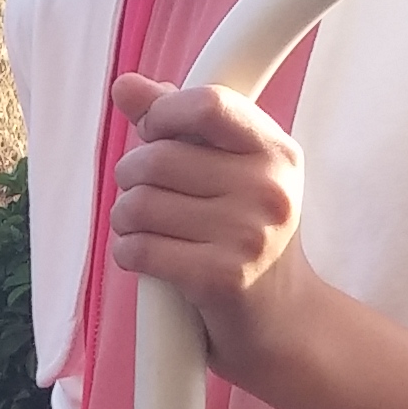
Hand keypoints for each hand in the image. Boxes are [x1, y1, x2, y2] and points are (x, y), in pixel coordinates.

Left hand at [107, 69, 319, 375]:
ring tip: (144, 229)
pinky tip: (144, 256)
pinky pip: (139, 249)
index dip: (163, 114)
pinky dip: (128, 252)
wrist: (283, 323)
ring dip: (125, 219)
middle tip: (145, 197)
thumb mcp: (231, 173)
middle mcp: (268, 190)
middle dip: (132, 178)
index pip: (208, 103)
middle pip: (156, 158)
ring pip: (139, 205)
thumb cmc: (247, 238)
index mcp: (275, 152)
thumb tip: (124, 85)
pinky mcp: (221, 278)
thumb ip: (179, 124)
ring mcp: (247, 235)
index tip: (155, 134)